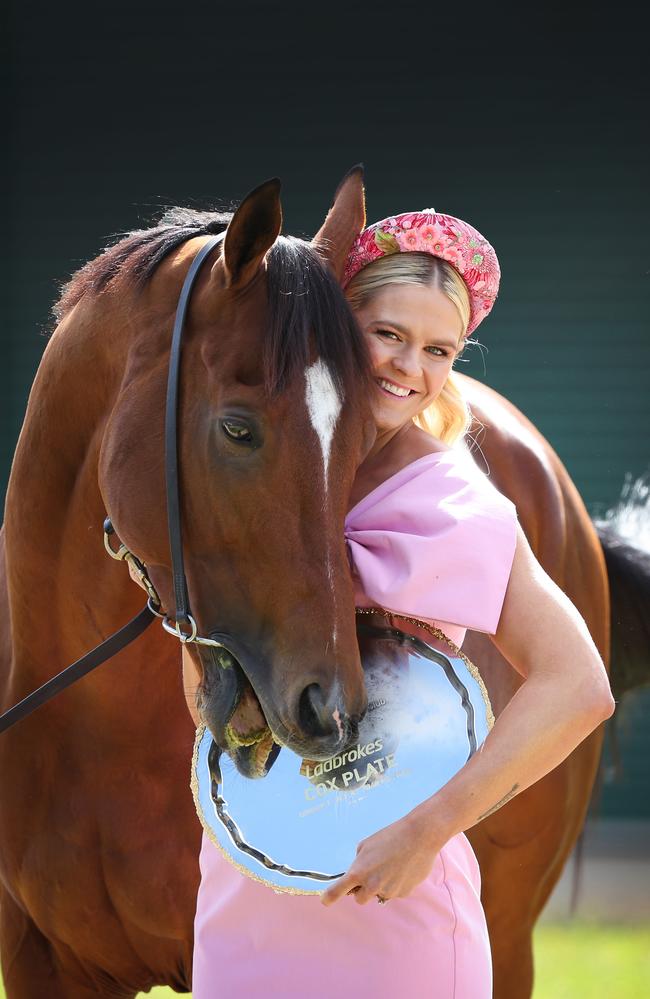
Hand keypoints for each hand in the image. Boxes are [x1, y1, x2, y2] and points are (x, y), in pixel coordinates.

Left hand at [320, 811, 439, 906]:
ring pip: (379, 895)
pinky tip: (403, 868)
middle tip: (370, 873)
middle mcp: (372, 886)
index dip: (330, 897)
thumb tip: (359, 874)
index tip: (326, 901)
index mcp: (359, 872)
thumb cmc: (390, 836)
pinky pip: (394, 892)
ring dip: (381, 885)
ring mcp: (389, 892)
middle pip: (360, 899)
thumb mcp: (366, 845)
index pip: (339, 890)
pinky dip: (396, 884)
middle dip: (362, 890)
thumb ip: (359, 862)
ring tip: (392, 865)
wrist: (419, 836)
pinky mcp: (403, 893)